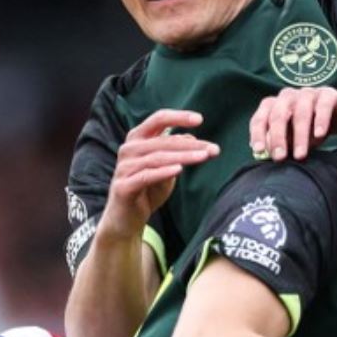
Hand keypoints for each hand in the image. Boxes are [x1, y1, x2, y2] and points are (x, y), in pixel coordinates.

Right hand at [98, 109, 217, 240]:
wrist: (126, 220)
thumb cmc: (147, 191)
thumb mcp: (166, 170)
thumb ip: (175, 154)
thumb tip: (191, 137)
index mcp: (138, 139)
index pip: (158, 119)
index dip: (178, 117)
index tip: (200, 119)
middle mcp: (128, 149)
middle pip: (162, 140)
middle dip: (190, 144)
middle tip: (213, 149)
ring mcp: (124, 168)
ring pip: (156, 157)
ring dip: (182, 157)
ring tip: (203, 157)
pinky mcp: (123, 186)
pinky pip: (146, 176)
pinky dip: (163, 172)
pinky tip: (179, 169)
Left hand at [249, 87, 336, 161]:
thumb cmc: (308, 128)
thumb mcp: (291, 138)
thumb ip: (279, 143)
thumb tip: (267, 154)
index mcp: (273, 105)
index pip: (260, 118)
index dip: (257, 133)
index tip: (259, 150)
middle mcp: (287, 96)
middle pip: (278, 115)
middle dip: (278, 137)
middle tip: (280, 158)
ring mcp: (307, 93)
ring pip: (301, 113)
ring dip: (299, 136)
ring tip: (300, 155)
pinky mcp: (328, 94)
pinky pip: (323, 106)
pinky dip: (321, 120)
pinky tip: (319, 135)